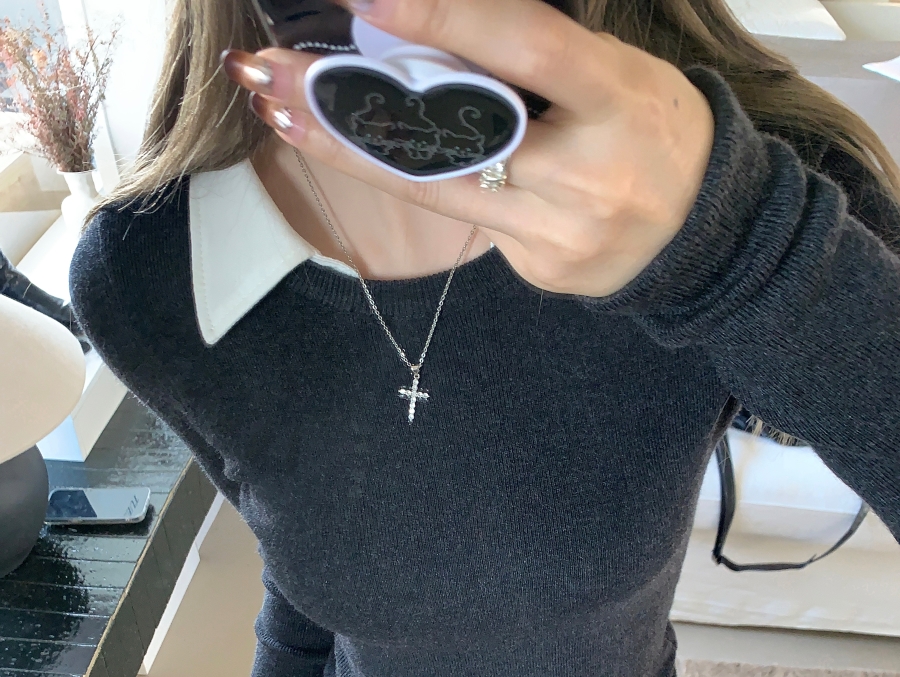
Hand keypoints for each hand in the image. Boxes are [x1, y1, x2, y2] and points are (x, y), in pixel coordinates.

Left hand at [221, 0, 714, 296]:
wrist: (704, 235)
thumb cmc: (652, 128)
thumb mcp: (611, 70)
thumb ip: (530, 55)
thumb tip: (420, 33)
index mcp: (617, 100)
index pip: (523, 48)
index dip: (442, 20)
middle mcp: (586, 175)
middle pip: (453, 139)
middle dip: (350, 106)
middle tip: (270, 76)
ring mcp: (559, 235)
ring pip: (438, 188)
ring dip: (349, 149)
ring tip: (281, 112)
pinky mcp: (539, 270)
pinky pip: (470, 217)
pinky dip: (423, 181)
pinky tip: (376, 152)